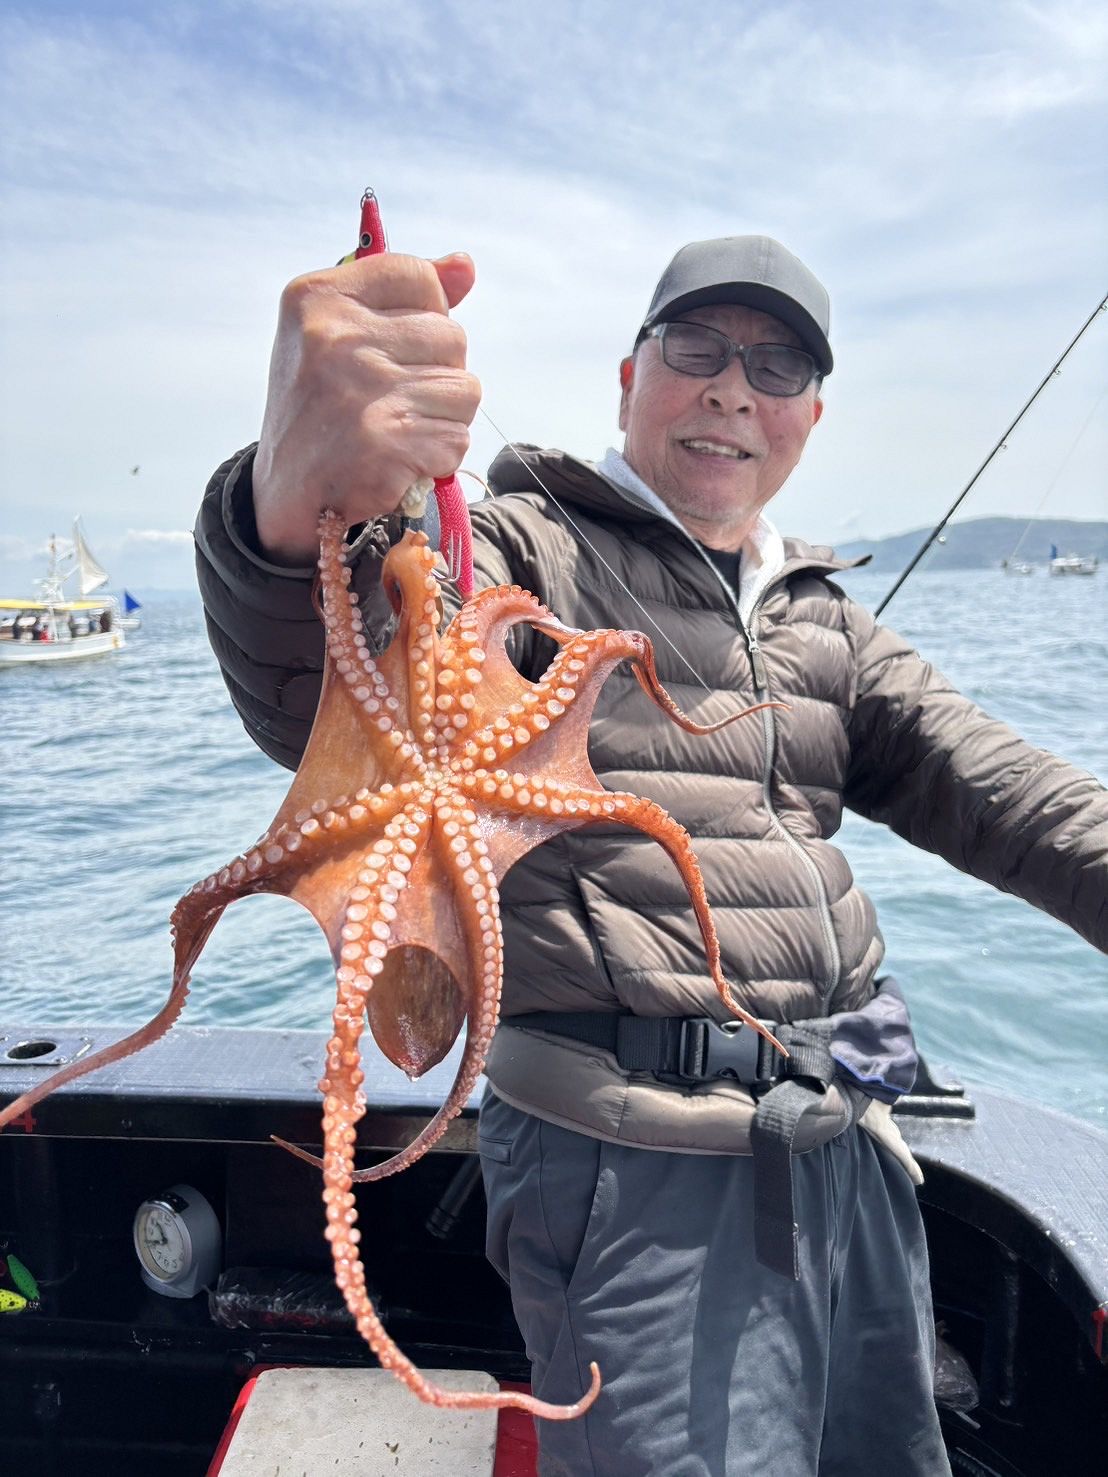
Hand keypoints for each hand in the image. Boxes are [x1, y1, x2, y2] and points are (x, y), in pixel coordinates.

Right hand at [252, 252, 478, 563]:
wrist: (285, 490)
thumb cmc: (321, 403)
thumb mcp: (339, 331)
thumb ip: (403, 295)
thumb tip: (465, 266)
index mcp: (319, 298)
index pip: (421, 278)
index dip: (426, 315)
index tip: (394, 345)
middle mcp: (338, 339)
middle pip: (453, 337)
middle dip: (437, 372)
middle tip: (391, 398)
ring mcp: (364, 391)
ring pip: (465, 389)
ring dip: (443, 417)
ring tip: (398, 427)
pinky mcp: (388, 443)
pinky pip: (457, 438)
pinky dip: (438, 455)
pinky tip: (400, 457)